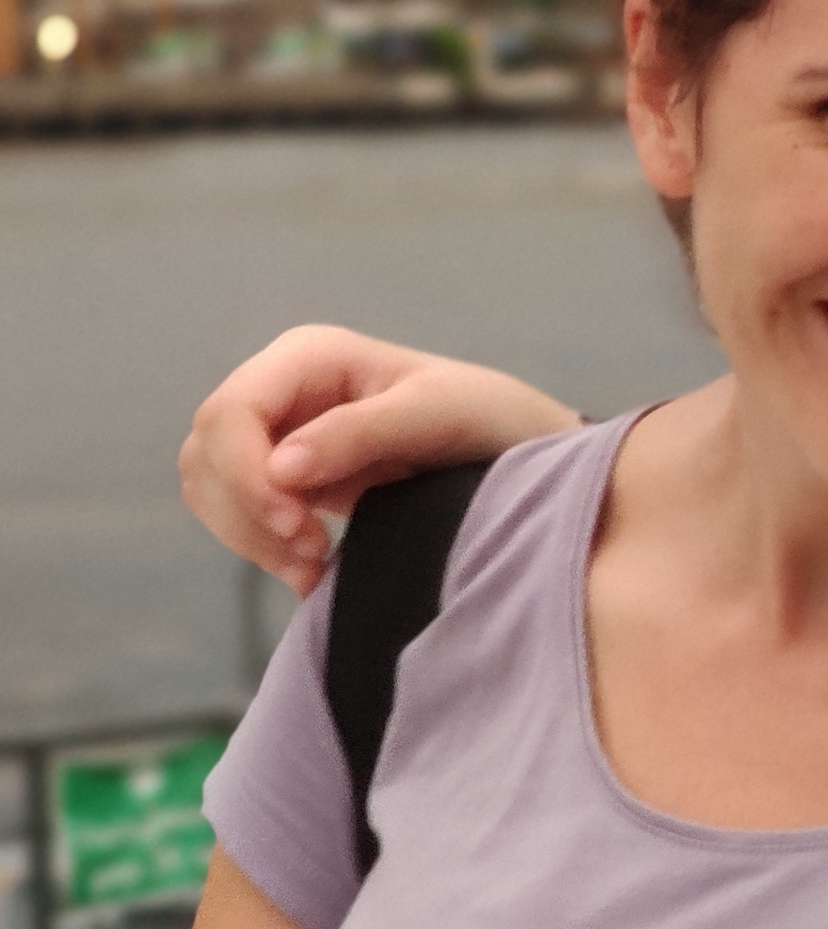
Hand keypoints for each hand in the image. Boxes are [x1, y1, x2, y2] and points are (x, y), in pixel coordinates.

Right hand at [179, 326, 580, 596]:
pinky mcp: (285, 480)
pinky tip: (311, 573)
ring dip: (251, 538)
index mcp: (311, 355)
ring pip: (212, 490)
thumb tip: (281, 468)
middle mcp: (283, 389)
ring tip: (315, 565)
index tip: (297, 524)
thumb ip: (362, 433)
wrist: (517, 451)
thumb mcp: (438, 414)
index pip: (230, 412)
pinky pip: (238, 516)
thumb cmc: (487, 415)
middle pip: (208, 454)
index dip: (245, 473)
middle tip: (313, 550)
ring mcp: (278, 434)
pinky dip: (263, 550)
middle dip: (248, 512)